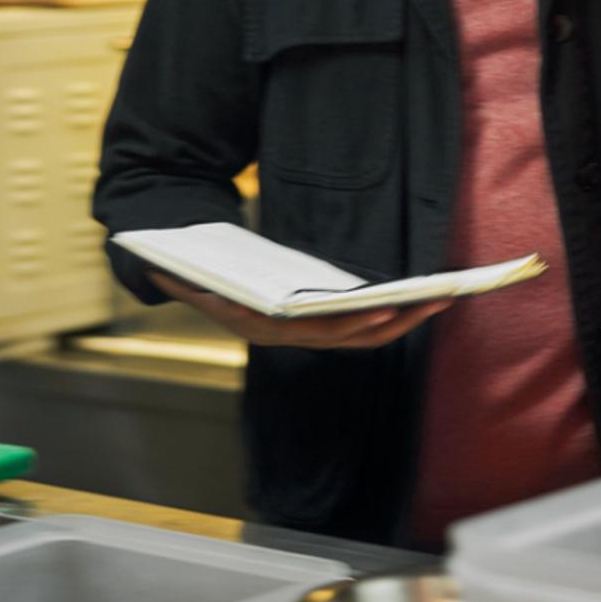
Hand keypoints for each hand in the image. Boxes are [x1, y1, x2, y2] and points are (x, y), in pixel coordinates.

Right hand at [147, 271, 451, 348]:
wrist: (189, 274)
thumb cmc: (193, 264)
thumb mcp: (179, 268)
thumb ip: (173, 272)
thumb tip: (158, 266)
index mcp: (259, 326)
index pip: (311, 330)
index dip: (348, 322)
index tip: (383, 306)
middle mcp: (285, 337)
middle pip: (350, 337)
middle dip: (394, 321)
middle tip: (434, 302)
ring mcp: (304, 333)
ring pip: (362, 336)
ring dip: (403, 321)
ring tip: (442, 298)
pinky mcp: (318, 324)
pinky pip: (360, 326)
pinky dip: (391, 316)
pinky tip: (420, 299)